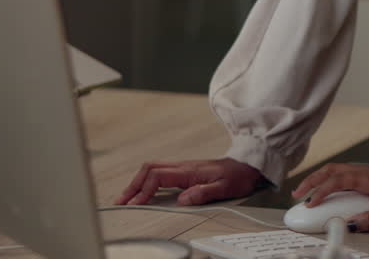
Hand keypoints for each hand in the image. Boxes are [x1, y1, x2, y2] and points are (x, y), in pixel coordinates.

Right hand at [114, 158, 261, 205]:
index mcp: (189, 171)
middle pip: (149, 170)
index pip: (158, 177)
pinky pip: (159, 173)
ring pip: (152, 169)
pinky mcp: (184, 171)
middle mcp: (183, 166)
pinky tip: (144, 192)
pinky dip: (146, 181)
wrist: (247, 165)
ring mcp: (182, 167)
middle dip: (133, 185)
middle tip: (121, 201)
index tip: (136, 204)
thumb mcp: (224, 188)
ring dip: (137, 182)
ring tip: (127, 198)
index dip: (144, 191)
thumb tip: (182, 200)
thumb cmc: (237, 176)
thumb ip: (203, 193)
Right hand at [291, 162, 368, 231]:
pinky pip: (339, 177)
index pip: (338, 180)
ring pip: (334, 171)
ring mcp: (363, 175)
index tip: (310, 204)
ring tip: (302, 193)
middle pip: (331, 170)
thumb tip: (351, 223)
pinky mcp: (363, 181)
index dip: (321, 191)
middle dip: (311, 180)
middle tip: (297, 194)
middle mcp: (364, 172)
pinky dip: (325, 183)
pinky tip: (319, 193)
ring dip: (316, 180)